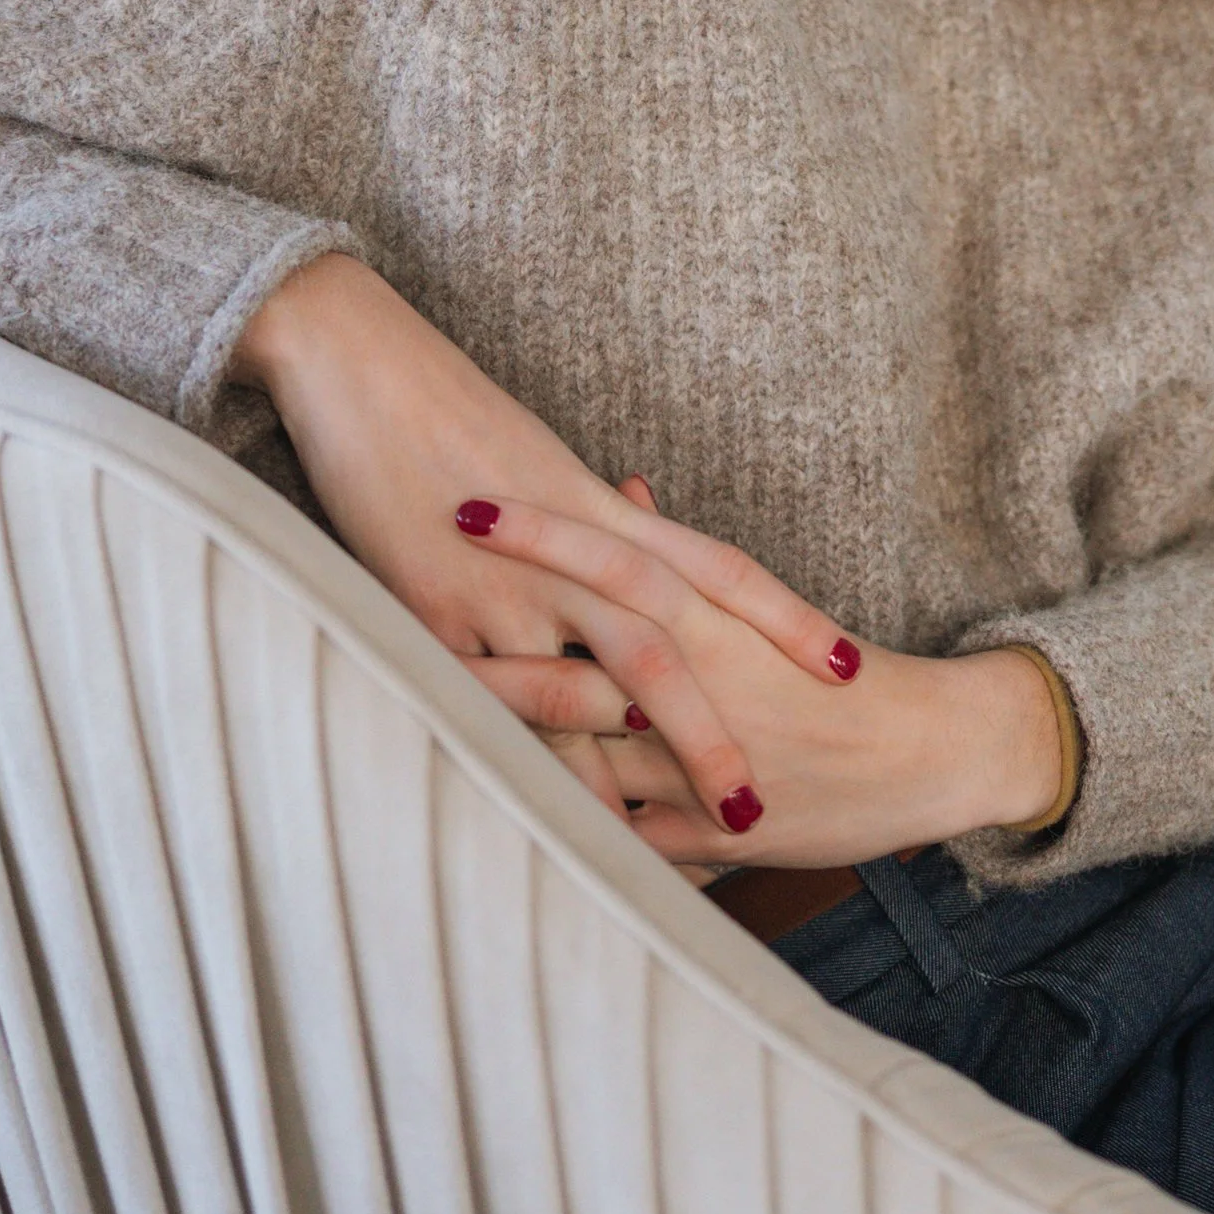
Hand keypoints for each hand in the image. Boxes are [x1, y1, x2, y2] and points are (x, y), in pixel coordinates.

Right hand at [235, 256, 856, 830]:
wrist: (365, 367)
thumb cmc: (455, 412)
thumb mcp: (543, 461)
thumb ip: (596, 515)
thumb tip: (634, 521)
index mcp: (605, 511)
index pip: (718, 570)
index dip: (785, 620)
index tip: (848, 668)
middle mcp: (568, 555)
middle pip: (657, 655)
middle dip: (707, 735)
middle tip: (757, 807)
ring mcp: (500, 588)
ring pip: (576, 696)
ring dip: (614, 773)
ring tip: (650, 846)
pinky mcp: (433, 614)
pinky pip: (486, 706)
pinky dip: (517, 763)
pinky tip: (540, 819)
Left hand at [461, 493, 1064, 870]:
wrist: (930, 746)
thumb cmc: (831, 675)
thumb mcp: (755, 604)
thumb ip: (677, 558)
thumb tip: (630, 490)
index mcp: (716, 618)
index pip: (614, 563)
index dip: (538, 538)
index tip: (464, 504)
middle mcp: (705, 683)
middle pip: (582, 656)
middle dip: (496, 639)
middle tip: (416, 609)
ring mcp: (703, 762)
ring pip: (586, 754)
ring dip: (508, 738)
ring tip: (419, 716)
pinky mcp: (712, 831)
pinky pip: (623, 836)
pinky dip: (565, 830)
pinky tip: (492, 828)